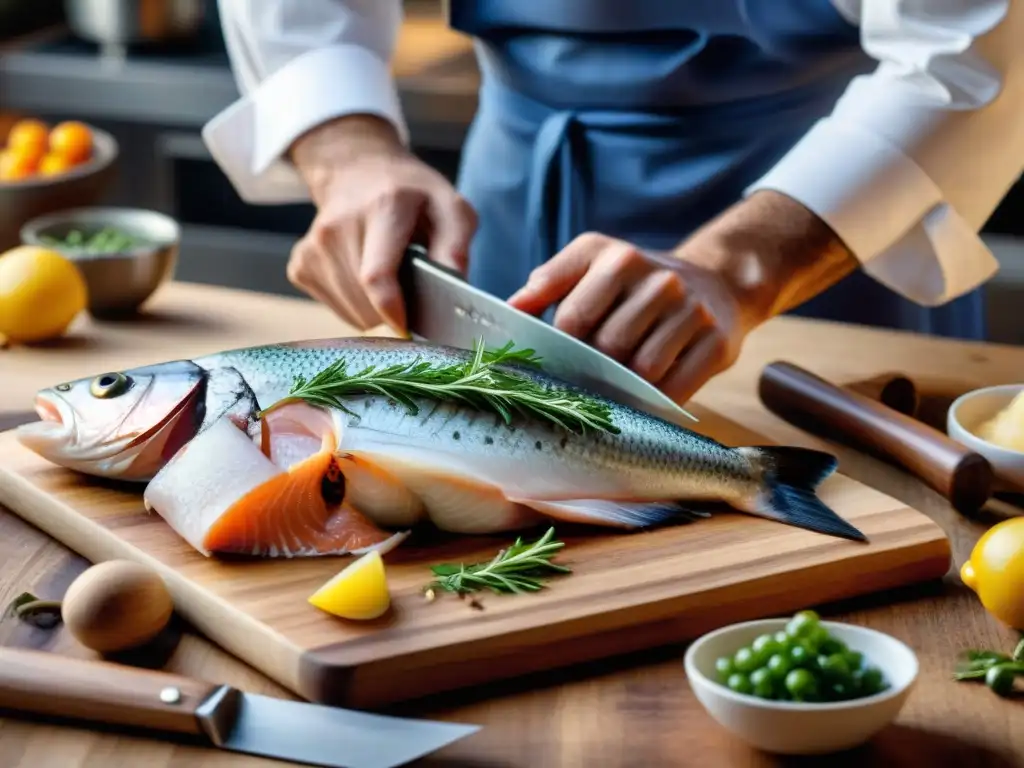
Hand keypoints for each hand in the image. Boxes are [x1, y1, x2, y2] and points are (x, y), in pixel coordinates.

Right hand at [287, 115, 477, 331]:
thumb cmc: (412, 196)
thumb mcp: (449, 208)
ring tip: (389, 279)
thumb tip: (455, 285)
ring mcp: (314, 246)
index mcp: (383, 208)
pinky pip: (335, 307)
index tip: (408, 327)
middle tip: (411, 290)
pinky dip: (355, 305)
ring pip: (350, 311)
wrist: (358, 171)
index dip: (393, 312)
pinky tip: (364, 279)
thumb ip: (456, 246)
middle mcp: (339, 226)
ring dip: (375, 310)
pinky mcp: (300, 263)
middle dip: (394, 311)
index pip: (376, 276)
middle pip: (364, 300)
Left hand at [507, 191, 858, 403]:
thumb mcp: (592, 263)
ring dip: (625, 387)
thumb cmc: (636, 283)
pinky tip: (646, 397)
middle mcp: (659, 280)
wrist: (715, 282)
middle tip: (590, 376)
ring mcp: (692, 312)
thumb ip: (549, 282)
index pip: (573, 317)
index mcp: (618, 258)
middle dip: (593, 368)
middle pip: (608, 346)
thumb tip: (510, 310)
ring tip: (618, 384)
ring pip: (642, 369)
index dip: (561, 347)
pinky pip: (676, 387)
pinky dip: (655, 401)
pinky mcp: (717, 344)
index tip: (558, 359)